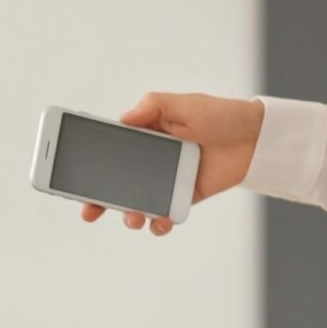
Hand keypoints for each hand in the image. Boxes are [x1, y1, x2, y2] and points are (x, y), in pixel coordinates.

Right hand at [77, 92, 264, 235]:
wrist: (255, 138)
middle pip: (115, 185)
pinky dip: (158, 224)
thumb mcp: (183, 103)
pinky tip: (159, 222)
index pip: (109, 153)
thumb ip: (152, 106)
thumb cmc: (220, 114)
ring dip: (129, 215)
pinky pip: (164, 216)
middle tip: (89, 211)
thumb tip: (123, 118)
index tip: (71, 178)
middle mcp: (151, 162)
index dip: (89, 166)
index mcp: (144, 137)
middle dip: (98, 201)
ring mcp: (166, 182)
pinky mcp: (183, 198)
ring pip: (137, 204)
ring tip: (133, 217)